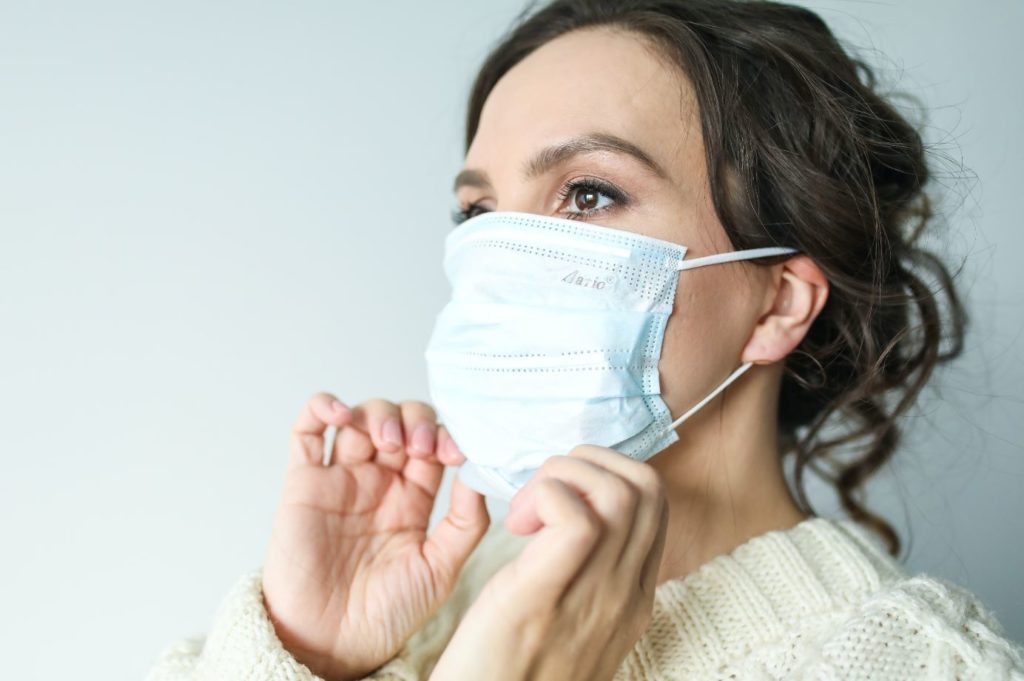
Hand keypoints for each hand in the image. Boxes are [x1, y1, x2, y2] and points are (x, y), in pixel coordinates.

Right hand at [261, 393, 486, 680]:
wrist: (334, 643)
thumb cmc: (388, 612)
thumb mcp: (442, 569)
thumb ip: (466, 523)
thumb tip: (478, 474)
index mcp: (414, 497)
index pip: (434, 443)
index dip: (445, 436)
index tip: (454, 452)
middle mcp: (379, 481)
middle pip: (401, 420)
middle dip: (415, 420)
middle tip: (418, 446)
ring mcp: (341, 478)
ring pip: (361, 417)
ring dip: (378, 413)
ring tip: (389, 440)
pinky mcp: (304, 482)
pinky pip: (307, 430)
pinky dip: (322, 407)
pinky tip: (342, 414)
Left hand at [428, 445, 668, 680]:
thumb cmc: (512, 672)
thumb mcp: (570, 623)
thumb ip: (587, 577)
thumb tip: (571, 519)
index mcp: (633, 598)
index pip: (655, 505)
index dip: (608, 475)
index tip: (562, 492)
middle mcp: (625, 595)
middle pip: (646, 487)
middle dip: (590, 462)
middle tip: (543, 490)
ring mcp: (594, 598)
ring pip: (619, 492)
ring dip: (565, 475)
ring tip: (527, 507)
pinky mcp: (544, 596)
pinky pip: (575, 518)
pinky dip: (547, 496)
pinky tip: (517, 523)